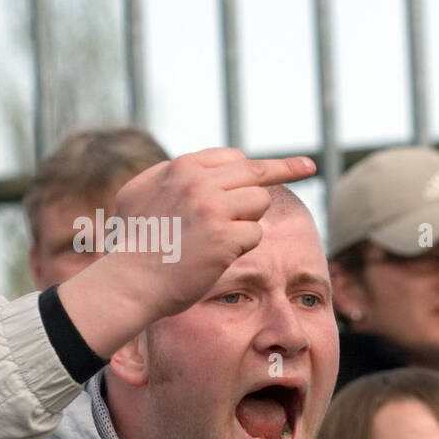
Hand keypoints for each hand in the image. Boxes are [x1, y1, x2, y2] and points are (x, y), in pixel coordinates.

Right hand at [59, 148, 315, 358]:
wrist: (129, 280)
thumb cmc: (133, 241)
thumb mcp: (140, 191)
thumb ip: (171, 174)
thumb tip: (203, 168)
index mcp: (182, 167)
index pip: (233, 157)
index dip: (255, 166)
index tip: (290, 161)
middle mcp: (199, 182)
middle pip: (255, 174)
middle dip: (284, 170)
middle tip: (309, 166)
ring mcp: (214, 208)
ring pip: (259, 202)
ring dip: (248, 221)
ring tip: (219, 238)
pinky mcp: (225, 238)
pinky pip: (254, 234)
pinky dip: (241, 246)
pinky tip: (218, 255)